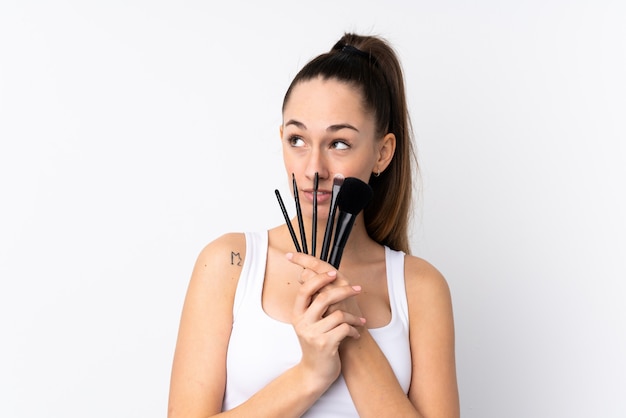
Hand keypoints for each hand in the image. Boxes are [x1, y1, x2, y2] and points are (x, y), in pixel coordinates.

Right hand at [288, 253, 365, 386]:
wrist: (315, 372)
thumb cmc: (316, 343)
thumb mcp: (310, 323)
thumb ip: (314, 304)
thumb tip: (322, 278)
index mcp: (297, 314)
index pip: (305, 290)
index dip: (319, 279)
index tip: (333, 273)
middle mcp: (302, 323)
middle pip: (324, 298)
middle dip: (344, 291)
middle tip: (357, 289)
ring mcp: (313, 335)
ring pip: (339, 314)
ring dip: (354, 317)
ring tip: (359, 321)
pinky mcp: (325, 345)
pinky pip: (345, 328)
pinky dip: (354, 330)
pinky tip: (355, 334)